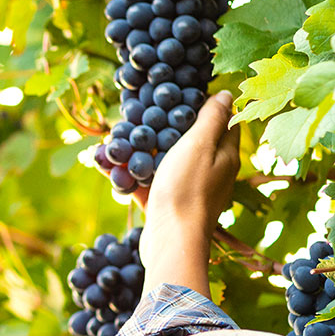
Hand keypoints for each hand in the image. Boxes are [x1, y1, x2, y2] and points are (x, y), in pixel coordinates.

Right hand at [138, 91, 240, 295]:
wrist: (170, 241)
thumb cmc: (187, 190)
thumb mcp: (199, 145)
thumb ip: (212, 119)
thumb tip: (227, 94)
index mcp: (224, 155)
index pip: (224, 121)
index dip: (206, 104)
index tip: (182, 94)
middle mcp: (209, 172)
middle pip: (191, 140)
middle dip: (168, 126)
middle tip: (146, 111)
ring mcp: (186, 189)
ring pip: (165, 162)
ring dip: (144, 150)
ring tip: (120, 136)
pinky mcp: (165, 204)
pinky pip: (146, 183)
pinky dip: (130, 174)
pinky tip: (107, 165)